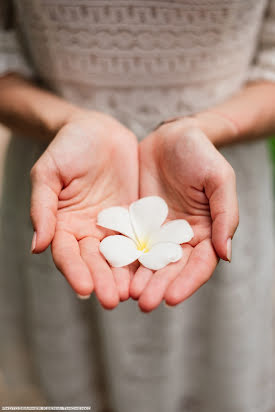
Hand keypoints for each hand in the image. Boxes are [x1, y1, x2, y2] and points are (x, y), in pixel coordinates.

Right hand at [30, 110, 137, 308]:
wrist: (98, 130)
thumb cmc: (68, 147)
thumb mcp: (48, 173)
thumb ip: (42, 207)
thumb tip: (37, 246)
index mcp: (63, 224)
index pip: (67, 254)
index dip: (74, 271)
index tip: (85, 288)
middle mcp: (88, 231)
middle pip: (94, 261)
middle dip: (102, 281)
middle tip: (112, 301)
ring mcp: (112, 226)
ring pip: (118, 256)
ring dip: (123, 276)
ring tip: (132, 294)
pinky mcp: (134, 219)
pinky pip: (140, 238)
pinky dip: (144, 255)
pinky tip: (152, 269)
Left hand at [130, 117, 238, 310]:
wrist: (171, 136)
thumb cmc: (201, 154)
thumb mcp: (220, 178)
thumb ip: (226, 214)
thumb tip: (226, 254)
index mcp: (206, 231)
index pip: (200, 264)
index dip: (187, 282)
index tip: (171, 298)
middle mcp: (182, 237)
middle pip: (172, 269)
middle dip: (159, 287)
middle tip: (144, 302)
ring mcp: (157, 232)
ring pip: (149, 261)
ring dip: (140, 280)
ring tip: (128, 295)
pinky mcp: (137, 222)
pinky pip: (129, 242)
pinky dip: (124, 258)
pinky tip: (113, 271)